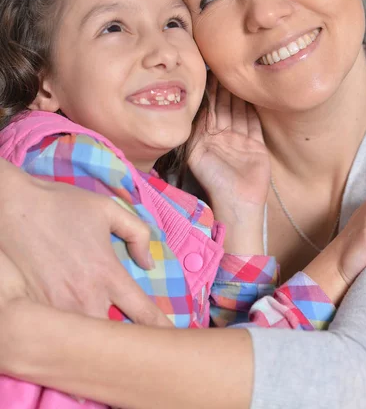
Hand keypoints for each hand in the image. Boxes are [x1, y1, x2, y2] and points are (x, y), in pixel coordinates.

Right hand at [0, 159, 169, 325]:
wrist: (13, 207)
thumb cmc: (61, 205)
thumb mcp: (107, 209)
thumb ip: (137, 233)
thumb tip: (149, 263)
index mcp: (107, 272)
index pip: (143, 312)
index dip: (160, 328)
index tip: (169, 339)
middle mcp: (86, 296)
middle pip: (115, 337)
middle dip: (127, 341)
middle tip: (136, 341)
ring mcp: (59, 307)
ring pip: (87, 339)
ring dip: (98, 339)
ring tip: (108, 339)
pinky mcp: (36, 309)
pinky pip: (60, 333)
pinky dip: (71, 334)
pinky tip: (76, 329)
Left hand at [188, 76, 268, 252]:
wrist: (238, 201)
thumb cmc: (213, 180)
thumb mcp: (196, 154)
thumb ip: (196, 130)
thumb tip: (195, 106)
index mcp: (206, 137)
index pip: (208, 108)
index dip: (209, 91)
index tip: (209, 71)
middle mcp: (222, 136)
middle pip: (225, 106)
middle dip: (225, 88)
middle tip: (227, 66)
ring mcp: (240, 139)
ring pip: (240, 111)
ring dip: (239, 94)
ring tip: (240, 74)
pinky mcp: (255, 144)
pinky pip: (254, 122)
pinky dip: (254, 108)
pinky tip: (254, 93)